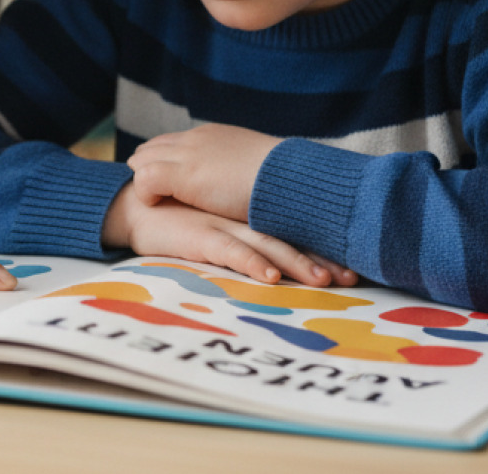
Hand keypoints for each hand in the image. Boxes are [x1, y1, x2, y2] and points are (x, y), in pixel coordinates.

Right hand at [101, 182, 355, 287]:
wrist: (134, 206)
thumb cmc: (178, 219)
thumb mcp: (220, 225)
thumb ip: (247, 234)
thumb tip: (280, 257)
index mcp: (249, 217)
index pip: (293, 231)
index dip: (322, 247)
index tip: (353, 266)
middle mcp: (242, 219)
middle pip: (289, 238)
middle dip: (321, 258)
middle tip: (352, 276)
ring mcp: (222, 225)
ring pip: (268, 245)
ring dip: (297, 263)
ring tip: (323, 281)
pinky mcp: (200, 235)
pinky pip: (230, 251)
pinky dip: (251, 264)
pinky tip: (270, 278)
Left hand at [126, 122, 280, 222]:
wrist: (287, 179)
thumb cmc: (280, 181)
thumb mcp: (254, 167)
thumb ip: (237, 169)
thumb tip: (241, 183)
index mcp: (213, 136)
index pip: (171, 142)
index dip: (162, 162)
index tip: (164, 184)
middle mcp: (195, 140)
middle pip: (152, 148)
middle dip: (147, 169)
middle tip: (152, 195)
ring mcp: (187, 155)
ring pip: (143, 160)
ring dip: (144, 181)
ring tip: (154, 203)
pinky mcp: (181, 174)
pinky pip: (144, 178)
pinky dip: (145, 193)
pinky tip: (157, 206)